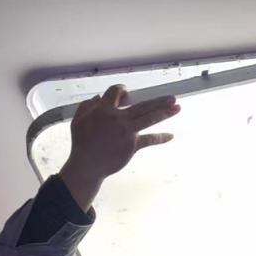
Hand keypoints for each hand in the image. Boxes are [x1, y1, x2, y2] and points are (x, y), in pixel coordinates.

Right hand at [58, 85, 179, 209]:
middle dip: (159, 100)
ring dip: (165, 112)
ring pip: (150, 118)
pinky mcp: (132, 145)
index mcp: (103, 109)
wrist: (87, 165)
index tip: (126, 94)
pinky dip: (161, 138)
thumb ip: (87, 105)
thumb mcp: (77, 120)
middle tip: (172, 97)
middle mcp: (119, 118)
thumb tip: (97, 98)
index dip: (121, 90)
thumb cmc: (81, 143)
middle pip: (143, 104)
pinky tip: (171, 136)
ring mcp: (128, 131)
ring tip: (177, 107)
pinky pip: (150, 140)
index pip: (116, 92)